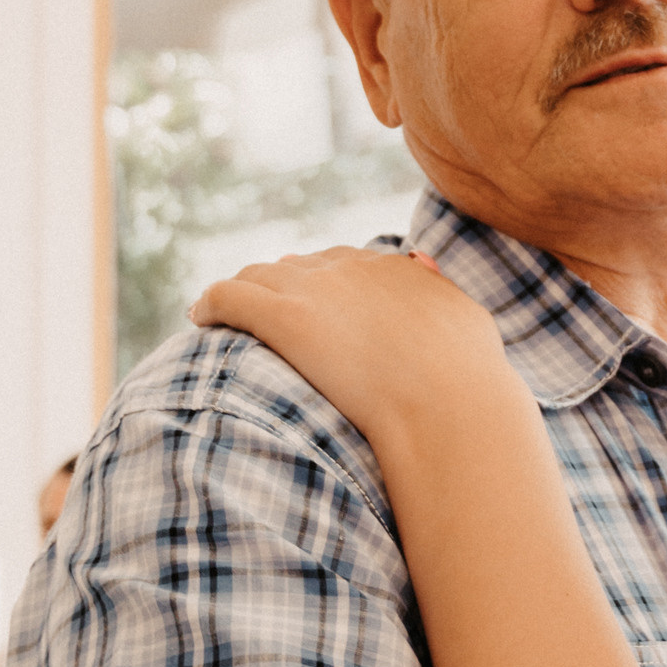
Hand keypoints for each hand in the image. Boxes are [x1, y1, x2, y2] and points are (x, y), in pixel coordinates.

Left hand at [190, 247, 511, 449]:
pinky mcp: (284, 317)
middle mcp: (350, 269)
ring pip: (258, 276)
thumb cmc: (468, 379)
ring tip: (221, 312)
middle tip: (262, 308)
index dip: (322, 281)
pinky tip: (198, 317)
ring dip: (241, 291)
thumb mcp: (467, 323)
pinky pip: (229, 296)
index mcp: (393, 270)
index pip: (343, 263)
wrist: (448, 403)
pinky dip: (210, 302)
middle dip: (278, 284)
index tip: (311, 301)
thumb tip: (429, 278)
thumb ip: (442, 297)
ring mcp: (314, 291)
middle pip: (297, 266)